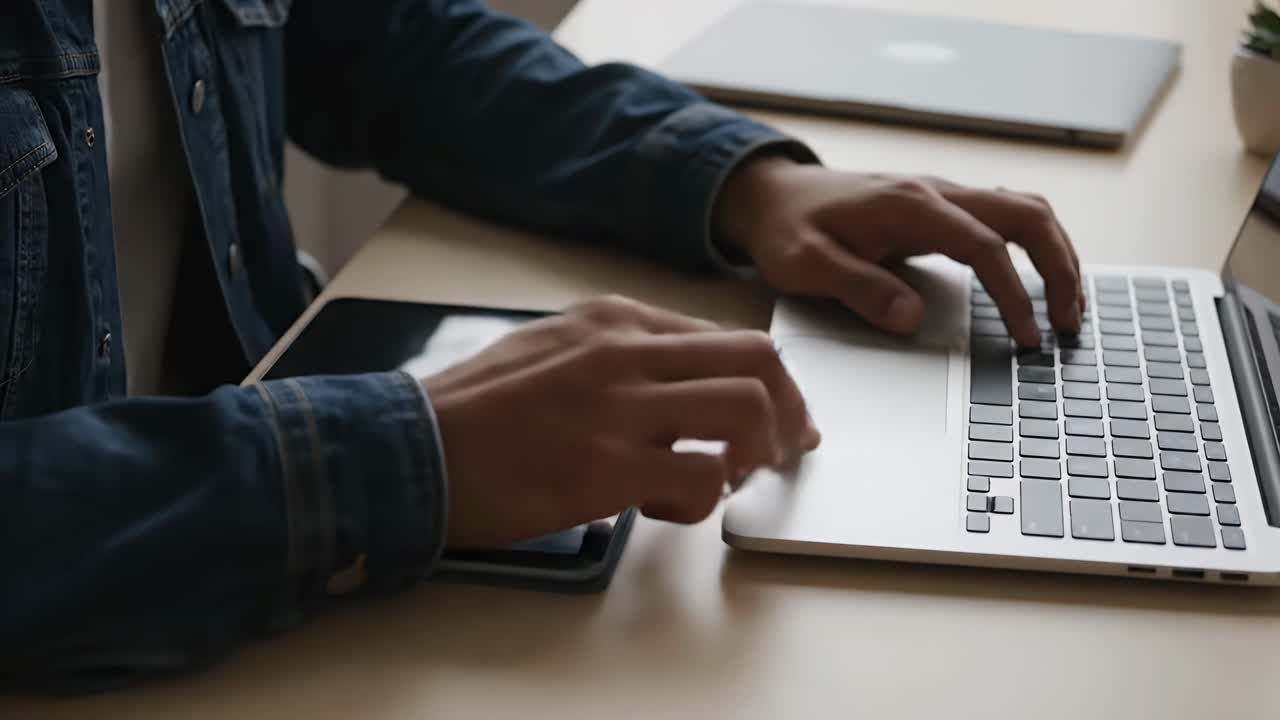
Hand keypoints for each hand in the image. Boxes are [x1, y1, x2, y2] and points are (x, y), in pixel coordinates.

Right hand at [423, 296, 819, 546]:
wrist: (410, 448)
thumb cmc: (472, 409)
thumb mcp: (550, 349)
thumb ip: (616, 356)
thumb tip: (675, 385)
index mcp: (614, 321)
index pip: (725, 339)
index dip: (768, 384)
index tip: (779, 420)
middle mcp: (627, 351)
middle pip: (757, 361)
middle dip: (790, 412)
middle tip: (783, 454)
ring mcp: (619, 406)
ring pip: (746, 409)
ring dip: (757, 453)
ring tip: (726, 480)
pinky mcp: (607, 466)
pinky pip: (703, 476)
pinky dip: (705, 499)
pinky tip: (668, 509)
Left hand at [714, 156, 1085, 347]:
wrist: (773, 196)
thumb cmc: (787, 229)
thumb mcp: (807, 265)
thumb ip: (858, 288)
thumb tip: (911, 318)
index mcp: (908, 206)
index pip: (984, 246)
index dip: (1013, 294)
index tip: (1026, 338)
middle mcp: (935, 192)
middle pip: (1027, 216)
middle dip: (1060, 269)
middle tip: (1070, 324)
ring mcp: (943, 196)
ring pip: (1025, 211)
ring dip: (1056, 255)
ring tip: (1069, 308)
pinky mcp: (943, 208)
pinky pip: (1007, 218)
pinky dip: (1035, 248)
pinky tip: (1040, 282)